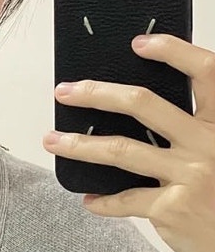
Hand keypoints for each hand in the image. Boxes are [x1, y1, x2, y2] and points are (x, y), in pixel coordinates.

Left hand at [42, 34, 214, 251]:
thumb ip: (191, 125)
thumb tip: (132, 102)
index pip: (206, 72)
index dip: (173, 51)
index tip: (138, 43)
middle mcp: (208, 144)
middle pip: (142, 103)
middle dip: (95, 94)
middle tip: (64, 92)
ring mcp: (190, 176)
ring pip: (120, 149)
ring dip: (79, 145)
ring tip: (52, 140)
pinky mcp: (174, 208)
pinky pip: (126, 198)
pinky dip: (104, 201)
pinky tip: (90, 199)